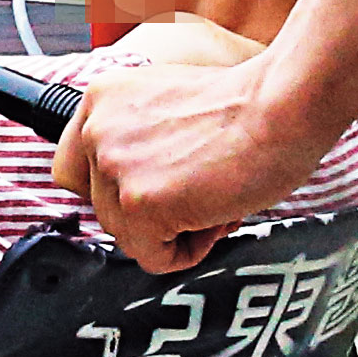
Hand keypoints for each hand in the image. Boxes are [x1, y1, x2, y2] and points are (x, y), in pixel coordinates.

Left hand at [54, 46, 326, 274]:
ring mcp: (114, 168)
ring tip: (215, 195)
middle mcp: (97, 130)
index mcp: (100, 98)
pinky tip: (217, 215)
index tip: (153, 188)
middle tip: (202, 188)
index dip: (117, 189)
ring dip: (175, 229)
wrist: (282, 106)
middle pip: (103, 209)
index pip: (75, 170)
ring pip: (128, 236)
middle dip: (154, 211)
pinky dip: (189, 251)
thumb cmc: (248, 104)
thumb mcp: (169, 102)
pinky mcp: (139, 205)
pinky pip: (153, 258)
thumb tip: (133, 183)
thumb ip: (137, 136)